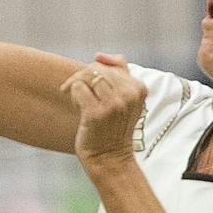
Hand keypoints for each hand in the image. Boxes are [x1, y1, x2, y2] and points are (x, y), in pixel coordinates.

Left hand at [60, 53, 146, 174]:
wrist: (110, 157)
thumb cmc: (113, 126)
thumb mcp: (124, 97)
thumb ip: (118, 72)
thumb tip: (100, 55)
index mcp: (139, 88)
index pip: (111, 64)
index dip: (97, 72)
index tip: (93, 87)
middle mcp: (129, 94)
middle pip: (96, 68)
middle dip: (83, 78)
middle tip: (82, 96)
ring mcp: (114, 104)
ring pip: (85, 76)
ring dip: (77, 86)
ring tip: (81, 101)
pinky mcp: (96, 113)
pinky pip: (77, 88)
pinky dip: (72, 95)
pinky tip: (78, 108)